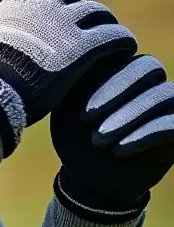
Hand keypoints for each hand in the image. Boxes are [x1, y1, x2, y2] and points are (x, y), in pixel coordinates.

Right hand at [0, 0, 136, 155]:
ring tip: (110, 38)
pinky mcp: (87, 45)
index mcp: (17, 3)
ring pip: (97, 13)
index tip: (60, 8)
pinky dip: (121, 40)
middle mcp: (43, 6)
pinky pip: (114, 35)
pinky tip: (124, 48)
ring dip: (104, 23)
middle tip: (88, 27)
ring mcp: (67, 23)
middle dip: (81, 11)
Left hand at [52, 53, 173, 223]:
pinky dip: (144, 135)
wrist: (87, 174)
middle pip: (148, 67)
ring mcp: (165, 104)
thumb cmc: (72, 134)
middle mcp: (146, 81)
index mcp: (119, 67)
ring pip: (163, 94)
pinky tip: (119, 149)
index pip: (122, 52)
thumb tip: (64, 54)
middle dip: (117, 90)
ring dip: (129, 115)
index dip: (101, 76)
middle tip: (86, 118)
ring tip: (98, 139)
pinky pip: (172, 123)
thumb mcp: (65, 108)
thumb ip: (71, 79)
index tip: (77, 107)